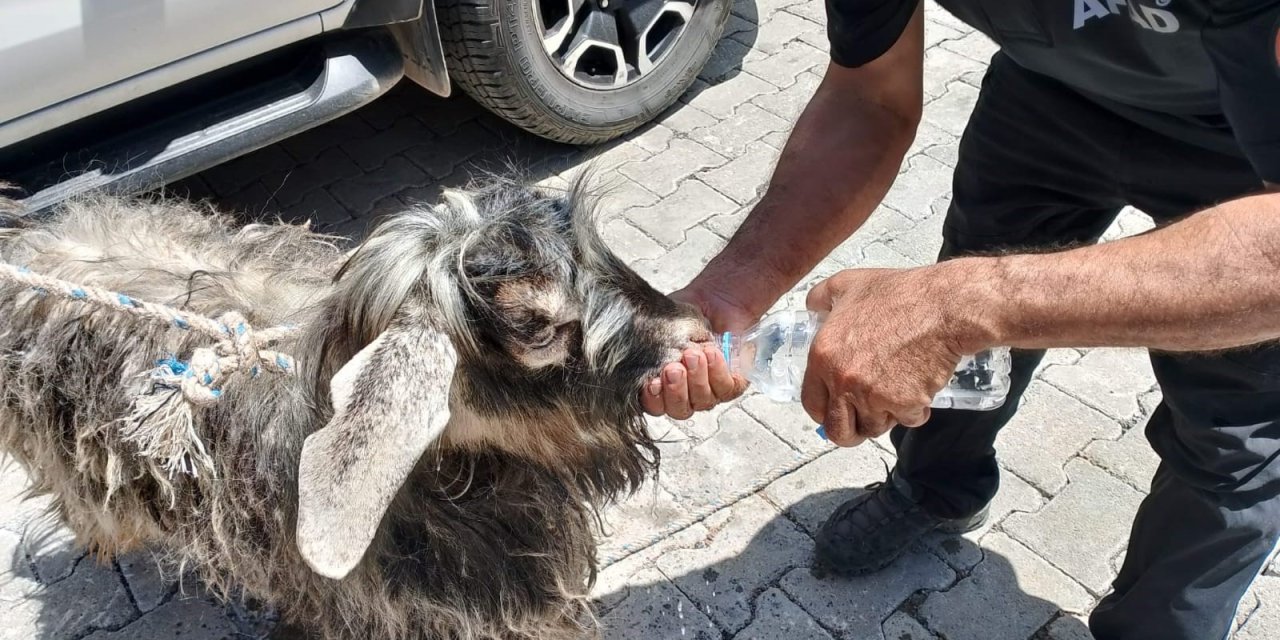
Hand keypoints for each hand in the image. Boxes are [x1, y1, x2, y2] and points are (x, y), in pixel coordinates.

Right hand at [639, 286, 751, 418]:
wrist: (715, 301)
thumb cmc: (683, 318)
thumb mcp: (659, 327)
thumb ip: (646, 342)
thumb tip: (632, 348)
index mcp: (661, 386)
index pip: (653, 405)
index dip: (652, 399)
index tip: (652, 382)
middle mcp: (685, 395)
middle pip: (678, 410)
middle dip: (676, 390)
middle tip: (674, 368)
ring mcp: (709, 393)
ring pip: (703, 401)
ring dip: (697, 378)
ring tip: (694, 354)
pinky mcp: (732, 385)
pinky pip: (725, 388)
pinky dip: (717, 371)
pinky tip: (712, 353)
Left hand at [800, 265, 980, 446]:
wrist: (942, 308)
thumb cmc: (899, 294)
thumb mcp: (848, 284)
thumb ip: (821, 297)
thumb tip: (812, 306)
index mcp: (823, 356)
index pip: (812, 404)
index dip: (824, 411)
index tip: (835, 410)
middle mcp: (844, 381)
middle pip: (838, 431)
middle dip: (851, 430)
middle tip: (862, 419)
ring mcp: (873, 396)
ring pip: (874, 427)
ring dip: (884, 417)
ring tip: (895, 395)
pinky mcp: (904, 404)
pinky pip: (907, 420)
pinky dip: (915, 411)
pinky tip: (919, 388)